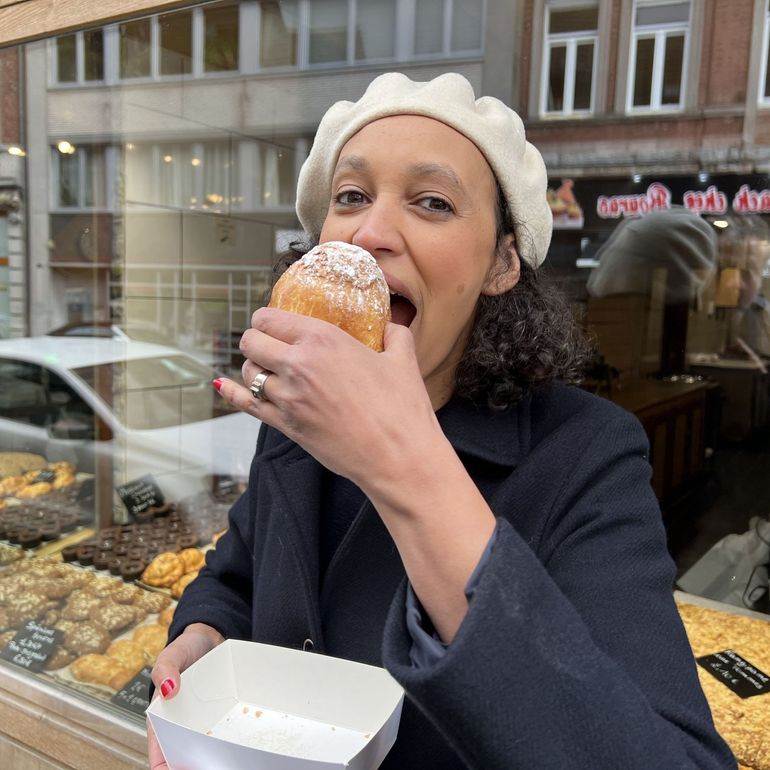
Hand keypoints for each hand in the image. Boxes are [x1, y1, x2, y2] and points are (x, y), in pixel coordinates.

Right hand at [147, 623, 224, 768]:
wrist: (209, 635)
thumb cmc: (184, 648)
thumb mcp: (170, 655)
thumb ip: (165, 670)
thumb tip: (168, 689)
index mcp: (162, 718)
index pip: (160, 756)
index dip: (167, 769)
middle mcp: (182, 724)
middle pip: (186, 758)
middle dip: (196, 766)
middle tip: (216, 765)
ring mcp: (201, 720)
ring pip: (207, 749)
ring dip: (216, 758)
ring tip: (232, 760)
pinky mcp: (218, 713)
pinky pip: (223, 730)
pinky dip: (231, 740)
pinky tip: (244, 744)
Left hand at [220, 308, 440, 491]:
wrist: (397, 457)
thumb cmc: (402, 409)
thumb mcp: (403, 359)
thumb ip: (393, 334)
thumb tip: (391, 325)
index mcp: (323, 339)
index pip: (270, 318)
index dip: (267, 319)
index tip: (274, 323)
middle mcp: (298, 364)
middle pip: (252, 342)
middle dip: (256, 340)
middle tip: (268, 344)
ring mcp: (288, 398)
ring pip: (248, 373)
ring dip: (253, 367)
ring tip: (266, 369)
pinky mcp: (286, 426)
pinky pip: (247, 404)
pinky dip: (232, 394)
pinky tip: (223, 386)